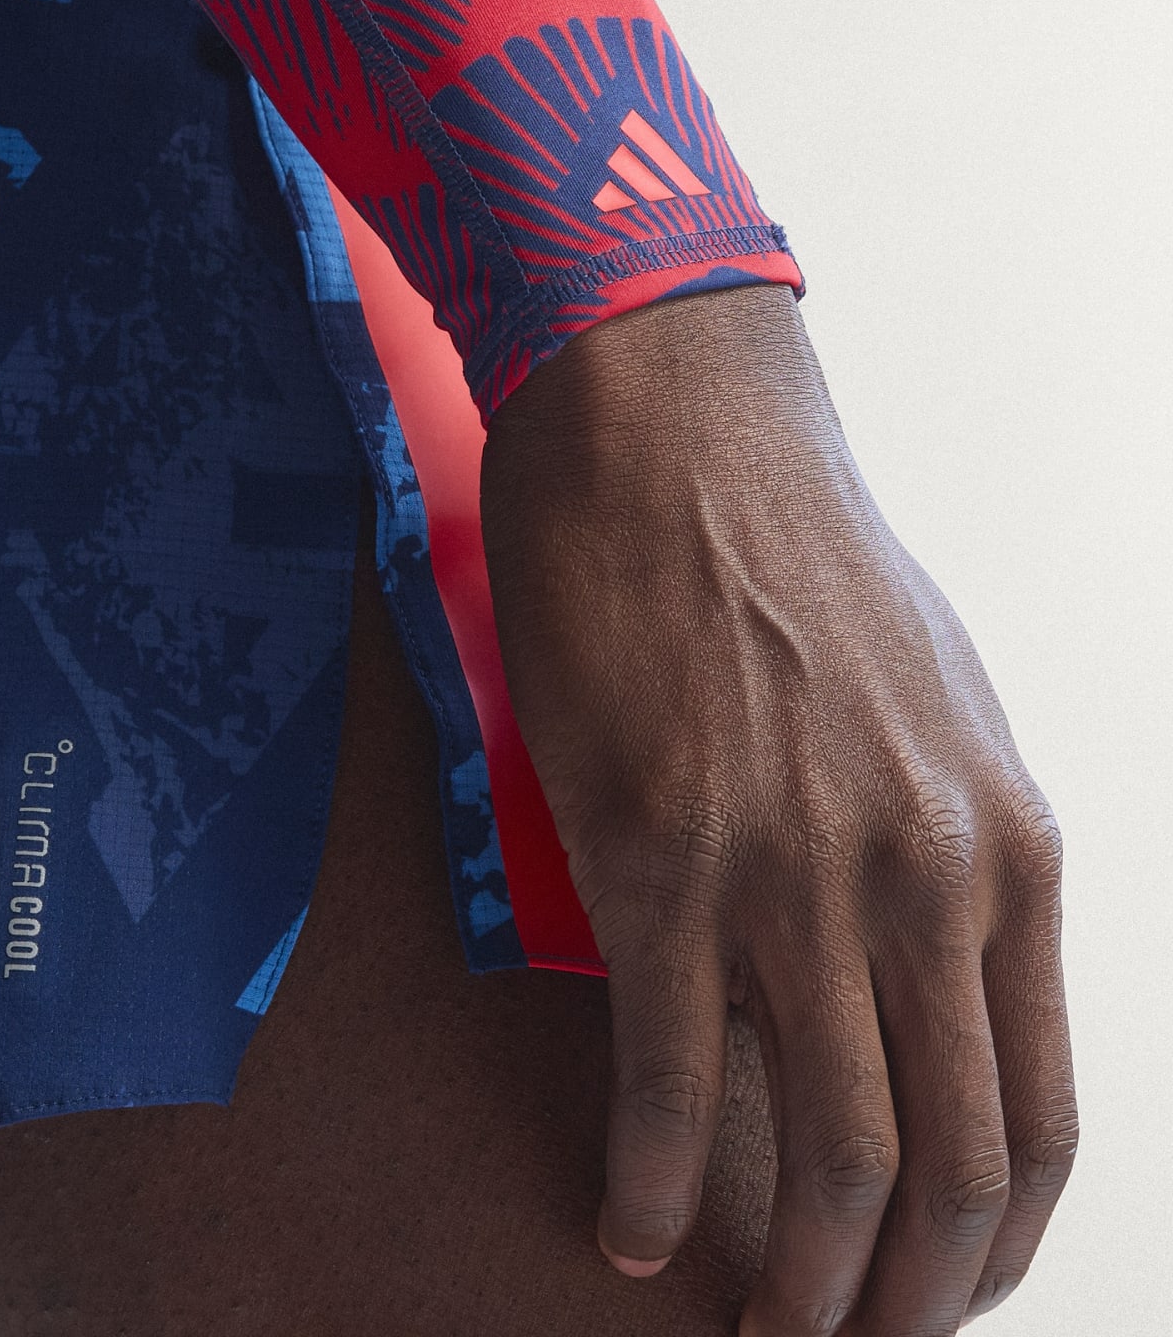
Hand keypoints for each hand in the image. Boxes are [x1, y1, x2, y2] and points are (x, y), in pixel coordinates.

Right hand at [481, 285, 1075, 1332]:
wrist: (671, 428)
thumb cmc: (787, 550)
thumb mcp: (928, 703)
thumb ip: (946, 846)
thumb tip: (914, 965)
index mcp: (1007, 846)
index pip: (1041, 1119)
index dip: (995, 1247)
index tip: (936, 1296)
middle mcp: (925, 880)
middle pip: (948, 1173)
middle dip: (898, 1304)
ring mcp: (793, 875)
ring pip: (832, 1157)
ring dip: (792, 1281)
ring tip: (749, 1320)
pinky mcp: (659, 857)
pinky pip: (674, 1078)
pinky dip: (657, 1179)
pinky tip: (633, 1220)